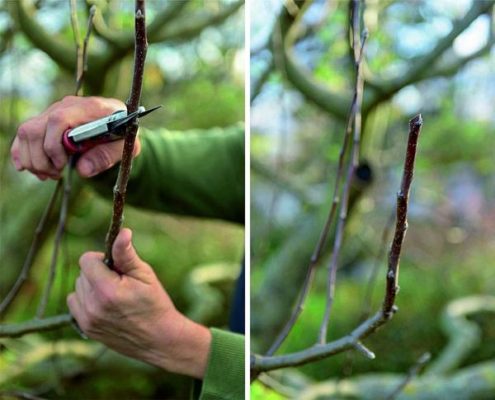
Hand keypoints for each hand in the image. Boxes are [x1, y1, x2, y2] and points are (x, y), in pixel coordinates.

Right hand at [11, 96, 140, 179]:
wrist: (121, 124)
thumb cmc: (124, 135)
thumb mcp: (126, 147)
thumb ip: (108, 156)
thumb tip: (82, 170)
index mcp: (90, 108)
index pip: (58, 119)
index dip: (54, 146)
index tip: (63, 165)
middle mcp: (68, 106)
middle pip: (36, 128)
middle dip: (41, 158)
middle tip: (56, 174)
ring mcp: (54, 111)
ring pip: (27, 132)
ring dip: (33, 159)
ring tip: (50, 174)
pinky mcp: (46, 121)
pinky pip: (24, 134)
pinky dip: (21, 153)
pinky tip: (27, 168)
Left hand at [67, 228, 211, 378]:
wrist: (159, 339)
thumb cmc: (155, 303)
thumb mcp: (145, 274)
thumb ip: (127, 254)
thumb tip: (122, 231)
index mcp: (107, 290)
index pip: (86, 260)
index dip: (101, 258)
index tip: (116, 265)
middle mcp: (93, 306)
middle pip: (82, 273)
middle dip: (98, 272)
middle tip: (120, 282)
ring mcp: (87, 320)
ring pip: (78, 288)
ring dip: (91, 286)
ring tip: (114, 295)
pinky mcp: (86, 329)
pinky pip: (75, 304)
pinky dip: (86, 300)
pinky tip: (105, 304)